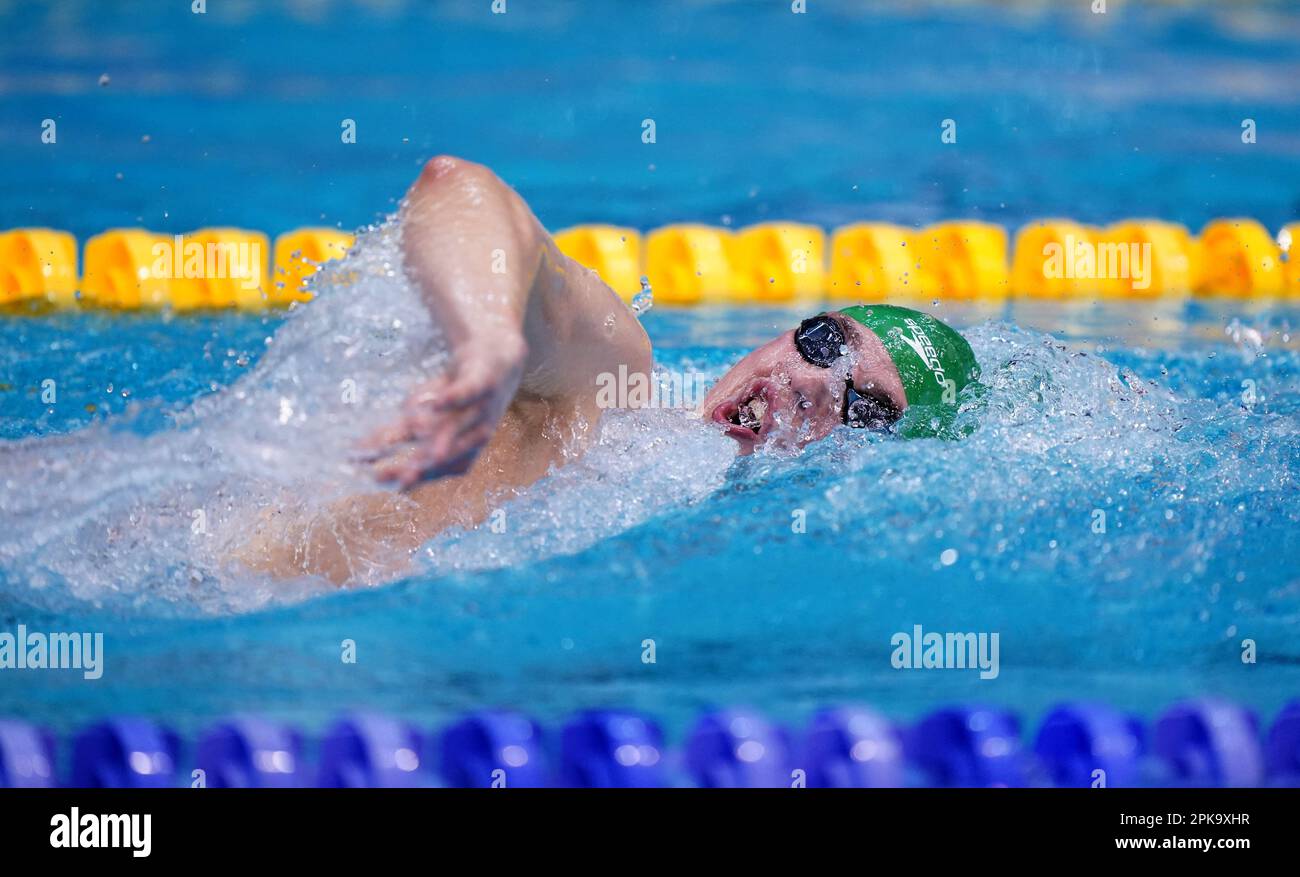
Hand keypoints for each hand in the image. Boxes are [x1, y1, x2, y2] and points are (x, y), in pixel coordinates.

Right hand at [359, 335, 525, 488]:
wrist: (499, 357)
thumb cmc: (457, 395)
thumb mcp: (426, 414)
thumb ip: (396, 432)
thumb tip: (356, 451)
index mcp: (461, 450)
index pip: (430, 467)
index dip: (405, 473)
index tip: (376, 479)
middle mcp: (473, 436)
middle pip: (443, 454)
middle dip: (419, 465)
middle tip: (390, 473)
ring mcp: (481, 410)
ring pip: (455, 426)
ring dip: (440, 439)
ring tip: (423, 454)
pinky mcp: (484, 382)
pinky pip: (469, 392)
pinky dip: (454, 398)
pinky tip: (437, 403)